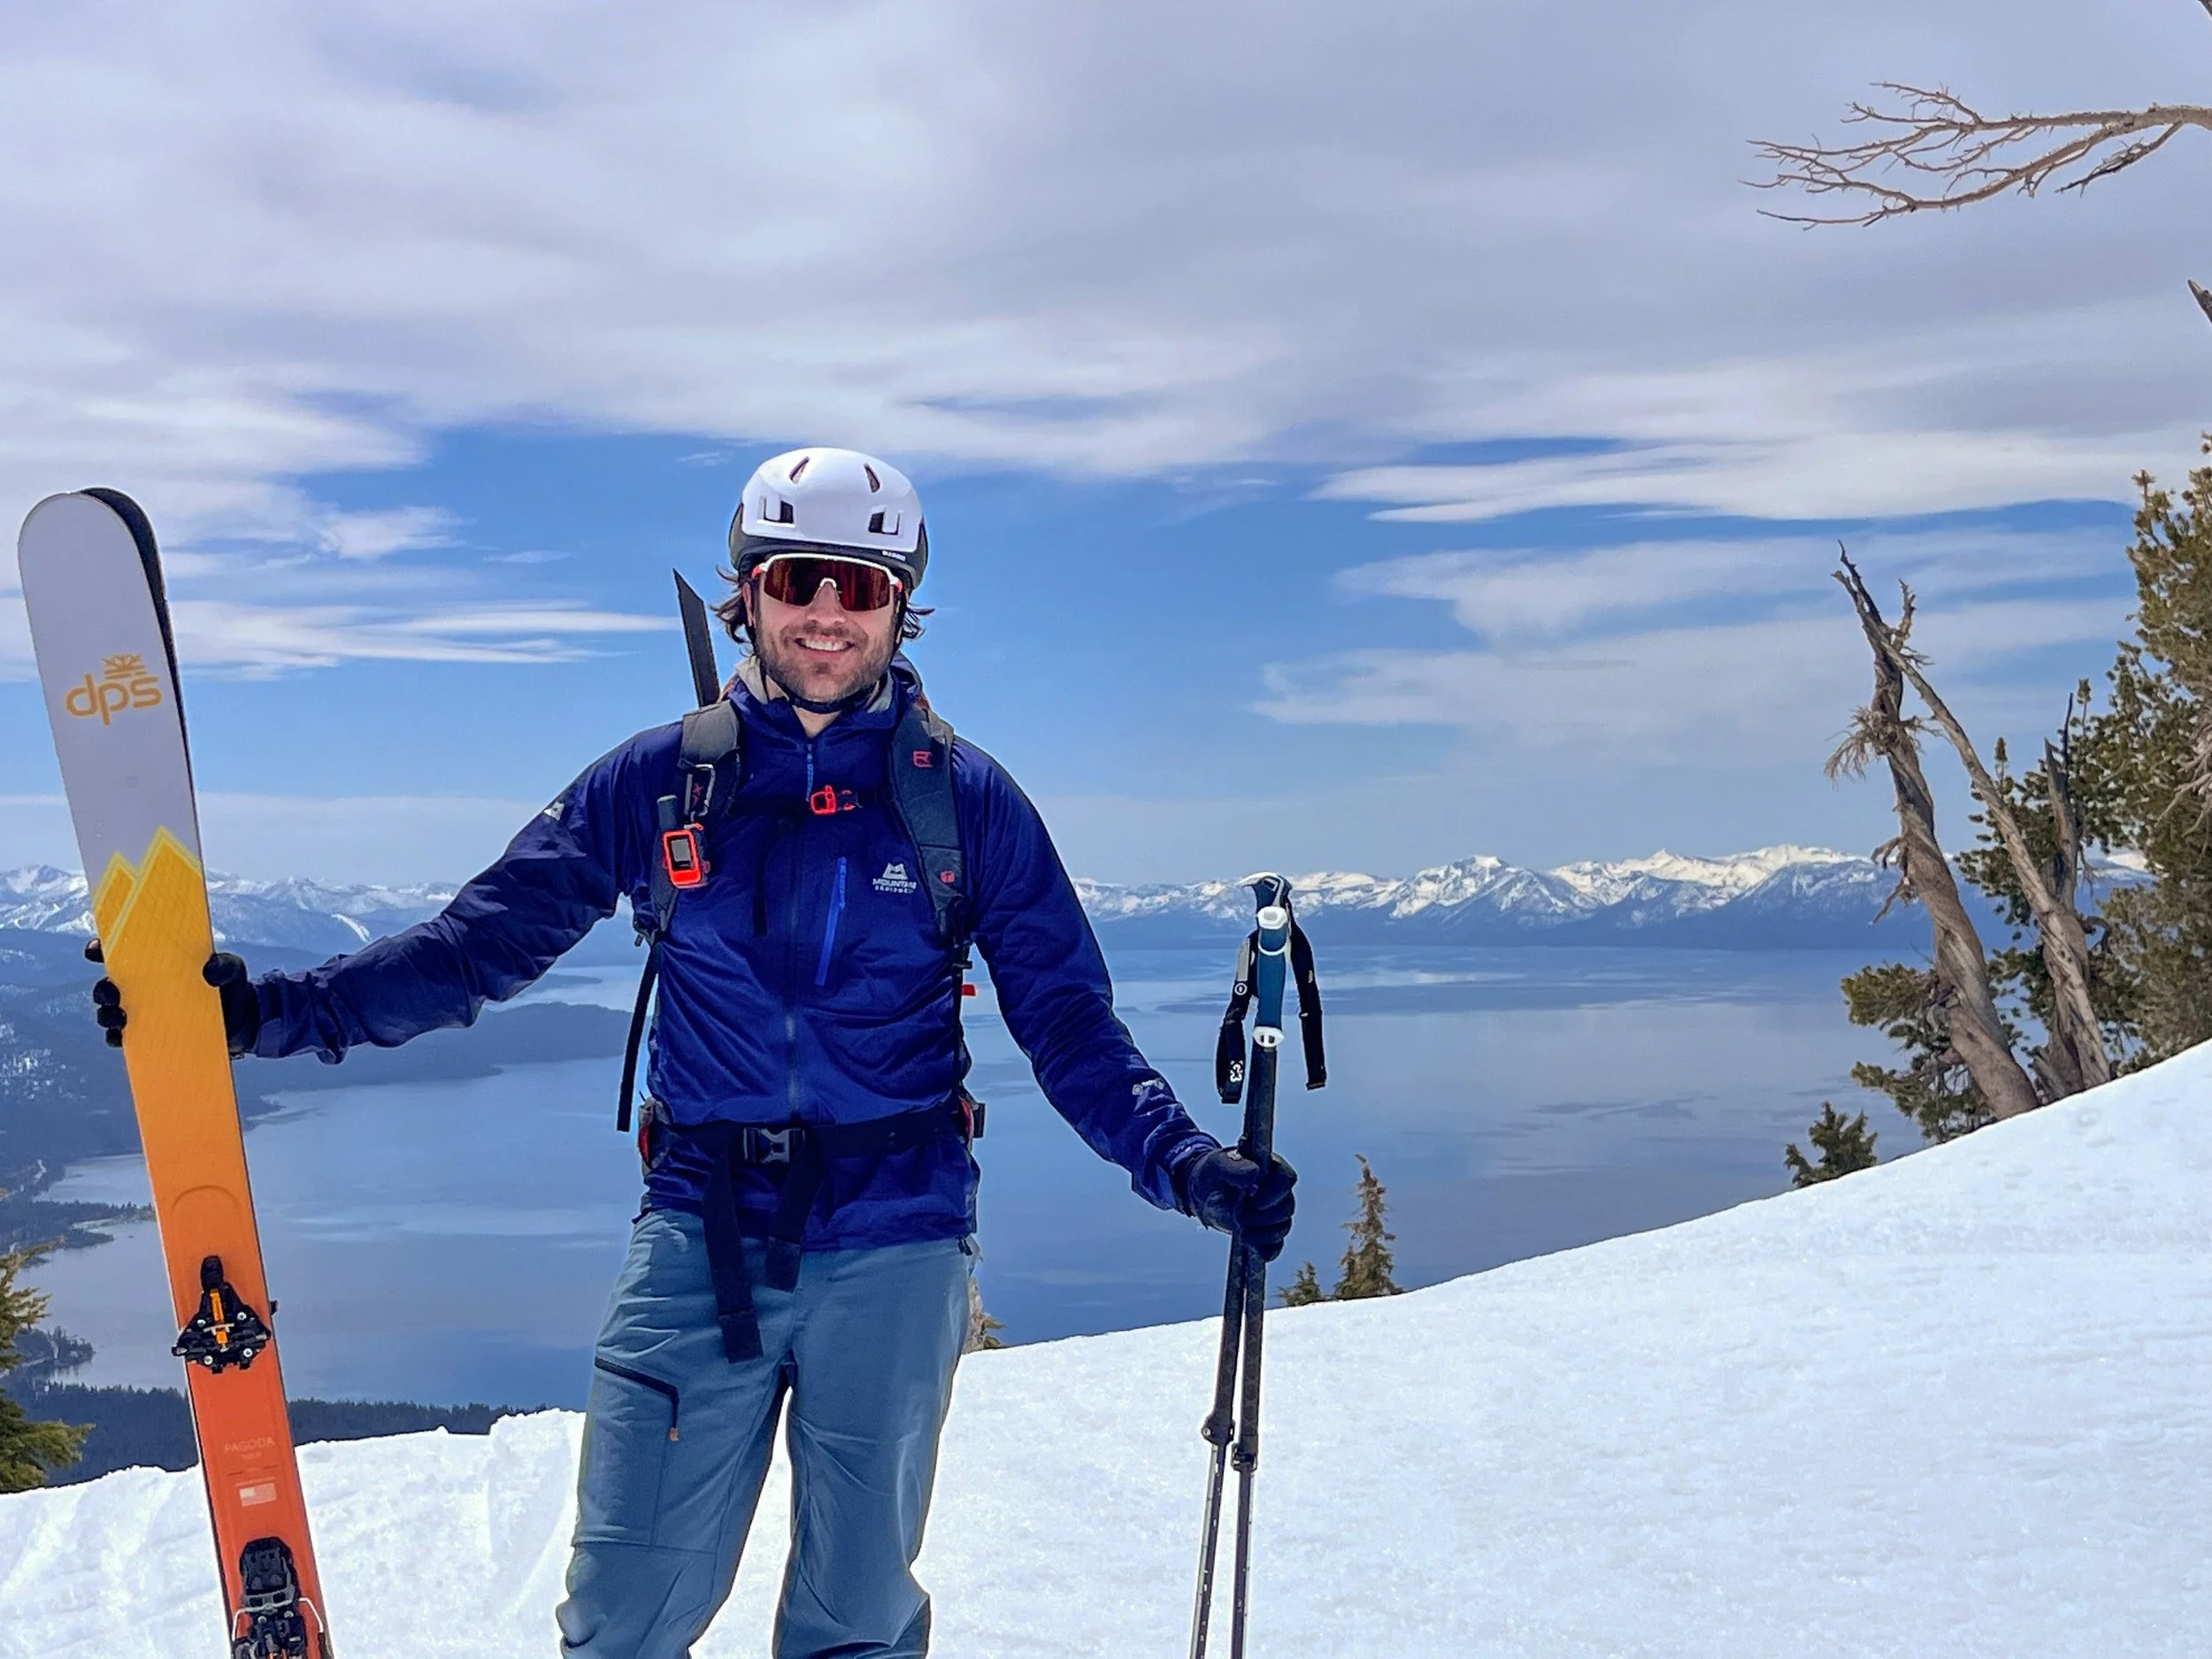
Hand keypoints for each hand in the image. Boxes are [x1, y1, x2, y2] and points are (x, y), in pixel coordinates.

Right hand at [86, 940, 260, 1057]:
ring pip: (109, 1012)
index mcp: (157, 964)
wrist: (244, 1023)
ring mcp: (144, 1012)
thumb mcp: (232, 970)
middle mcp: (144, 987)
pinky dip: (116, 1037)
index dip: (102, 949)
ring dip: (106, 1014)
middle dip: (102, 989)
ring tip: (118, 1017)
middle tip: (111, 993)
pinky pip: (121, 1038)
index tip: (95, 949)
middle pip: (108, 986)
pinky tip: (121, 1036)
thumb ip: (225, 966)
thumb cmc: (233, 988)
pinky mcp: (148, 1035)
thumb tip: (209, 970)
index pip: (122, 953)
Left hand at [1184, 1146, 1297, 1262]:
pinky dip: (1267, 1249)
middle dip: (1263, 1217)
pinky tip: (1253, 1247)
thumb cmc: (1213, 1171)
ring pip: (1283, 1226)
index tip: (1256, 1202)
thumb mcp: (1216, 1165)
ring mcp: (1273, 1212)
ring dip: (1263, 1233)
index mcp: (1270, 1168)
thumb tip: (1253, 1174)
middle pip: (1286, 1207)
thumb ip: (1234, 1167)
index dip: (1275, 1192)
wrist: (1202, 1190)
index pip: (1287, 1178)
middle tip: (1238, 1216)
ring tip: (1240, 1231)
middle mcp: (1276, 1190)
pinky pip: (1276, 1244)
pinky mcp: (1265, 1231)